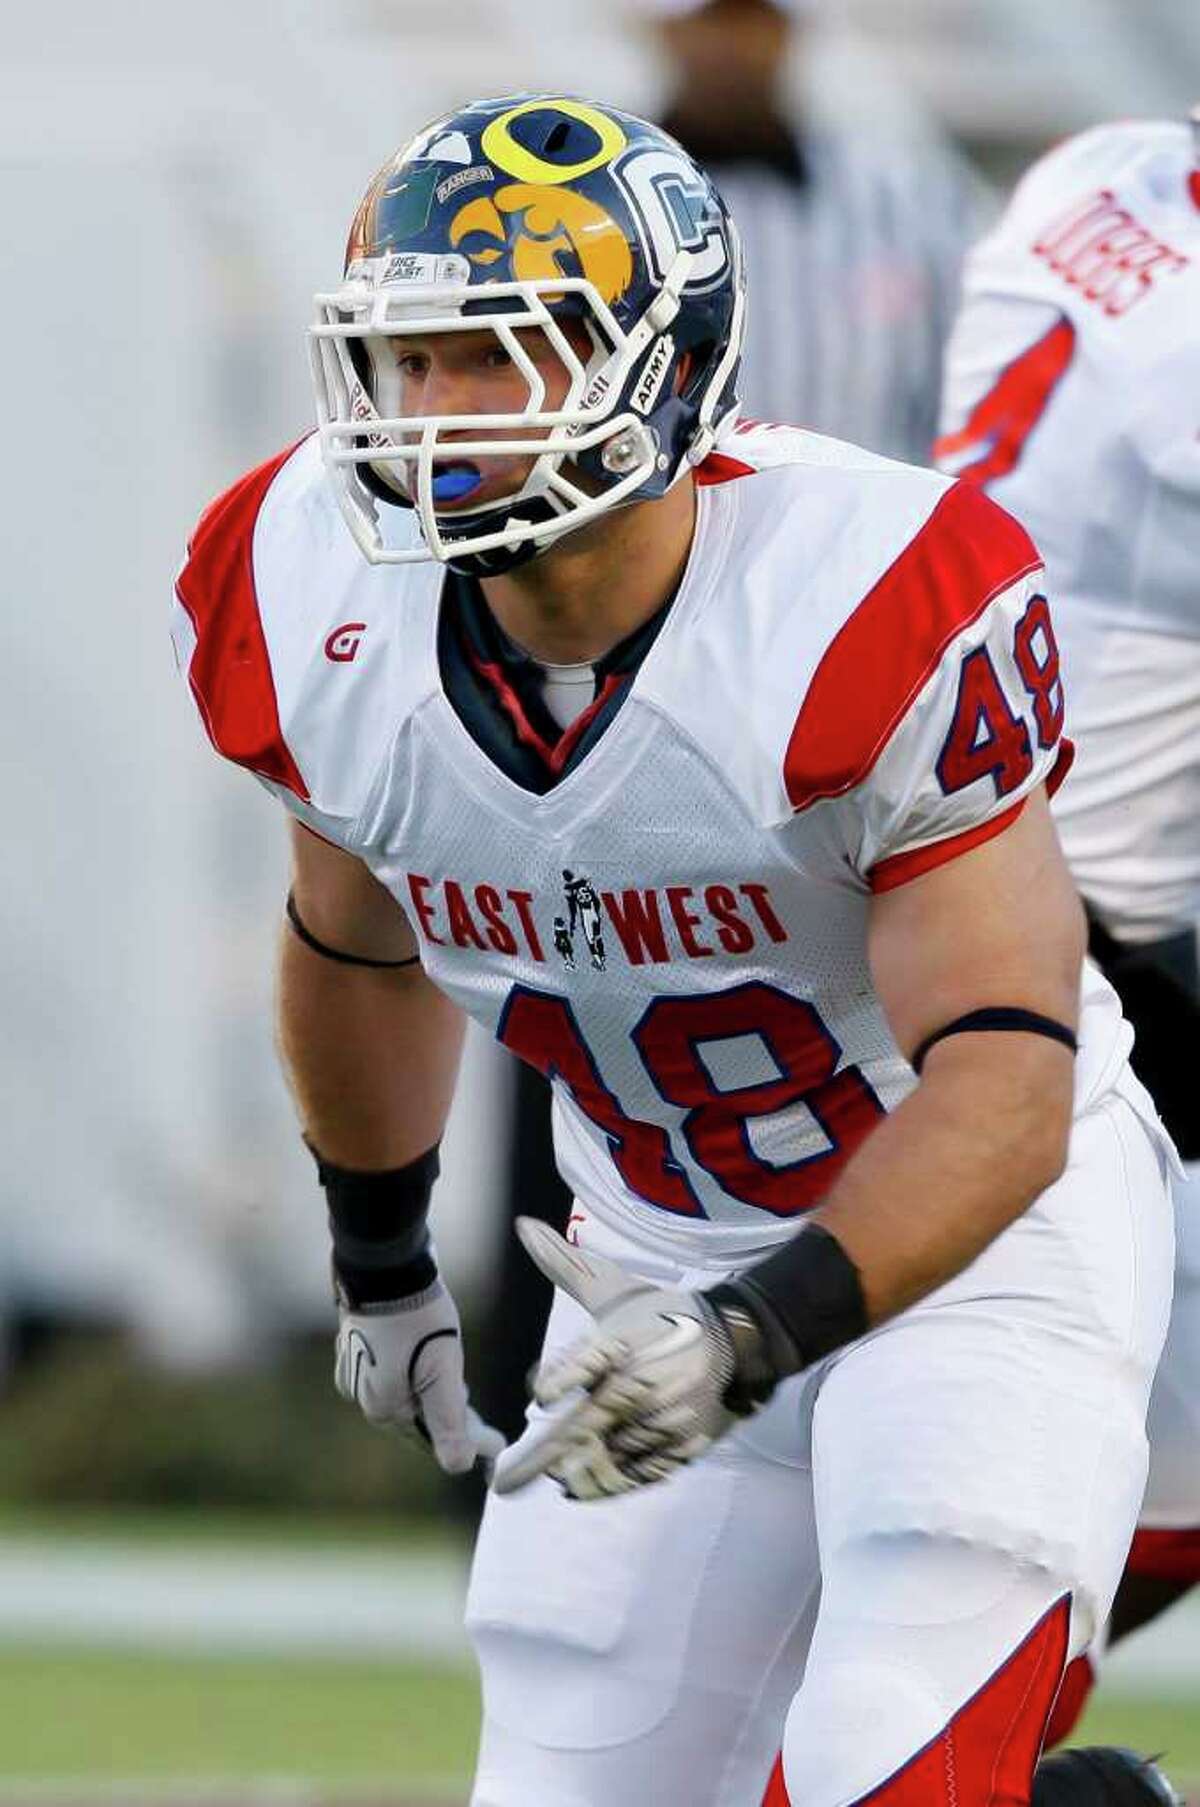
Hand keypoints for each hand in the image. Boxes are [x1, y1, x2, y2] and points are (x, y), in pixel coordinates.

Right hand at [335, 1279, 504, 1475]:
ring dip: (431, 1397)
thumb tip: (460, 1467)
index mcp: (381, 1407)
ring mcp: (355, 1368)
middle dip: (448, 1420)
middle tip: (482, 1424)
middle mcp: (361, 1394)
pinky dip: (414, 1378)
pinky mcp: (356, 1345)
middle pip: (415, 1418)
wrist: (386, 1265)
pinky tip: (430, 1366)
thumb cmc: (417, 1316)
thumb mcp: (442, 1371)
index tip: (497, 1446)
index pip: (431, 1439)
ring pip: (402, 1396)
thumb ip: (449, 1421)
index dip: (467, 1443)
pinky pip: (391, 1374)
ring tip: (459, 1391)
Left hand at [492, 1219, 760, 1500]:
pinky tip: (577, 1489)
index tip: (540, 1400)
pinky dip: (608, 1484)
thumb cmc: (659, 1313)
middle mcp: (644, 1379)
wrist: (733, 1339)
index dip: (565, 1379)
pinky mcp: (684, 1443)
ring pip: (610, 1455)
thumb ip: (564, 1266)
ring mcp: (665, 1417)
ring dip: (574, 1472)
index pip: (591, 1360)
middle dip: (542, 1458)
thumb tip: (522, 1226)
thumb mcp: (613, 1288)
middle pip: (590, 1423)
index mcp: (624, 1339)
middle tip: (504, 1484)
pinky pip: (640, 1471)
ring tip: (547, 1479)